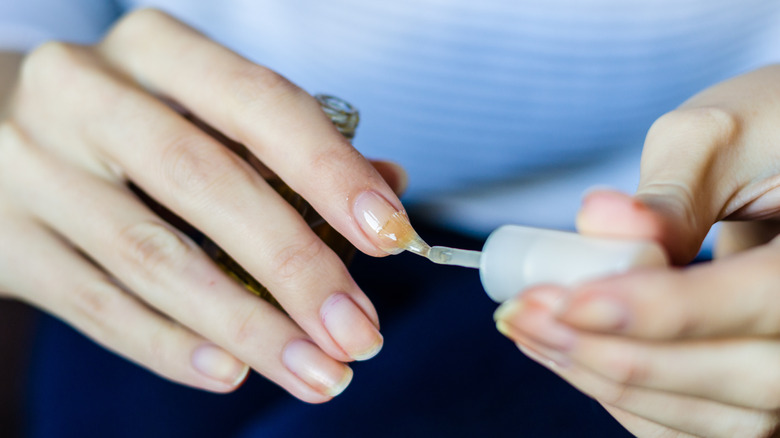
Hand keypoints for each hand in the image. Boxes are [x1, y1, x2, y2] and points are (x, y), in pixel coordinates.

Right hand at [0, 9, 407, 402]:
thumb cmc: (132, 122)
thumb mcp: (203, 110)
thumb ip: (291, 146)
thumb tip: (386, 189)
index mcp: (155, 51)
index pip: (261, 105)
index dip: (331, 173)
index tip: (391, 235)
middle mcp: (85, 95)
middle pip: (208, 185)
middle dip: (297, 267)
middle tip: (359, 331)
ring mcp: (34, 168)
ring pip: (154, 258)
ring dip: (248, 327)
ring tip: (317, 372)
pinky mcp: (7, 242)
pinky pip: (98, 306)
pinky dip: (170, 345)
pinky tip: (230, 371)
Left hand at [495, 65, 779, 435]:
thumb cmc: (759, 136)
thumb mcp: (718, 137)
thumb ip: (667, 190)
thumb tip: (598, 222)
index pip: (762, 299)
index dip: (661, 309)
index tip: (569, 300)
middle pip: (738, 379)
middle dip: (615, 353)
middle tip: (526, 313)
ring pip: (714, 414)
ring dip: (605, 379)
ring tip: (529, 328)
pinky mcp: (755, 386)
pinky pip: (699, 423)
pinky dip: (627, 398)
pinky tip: (568, 351)